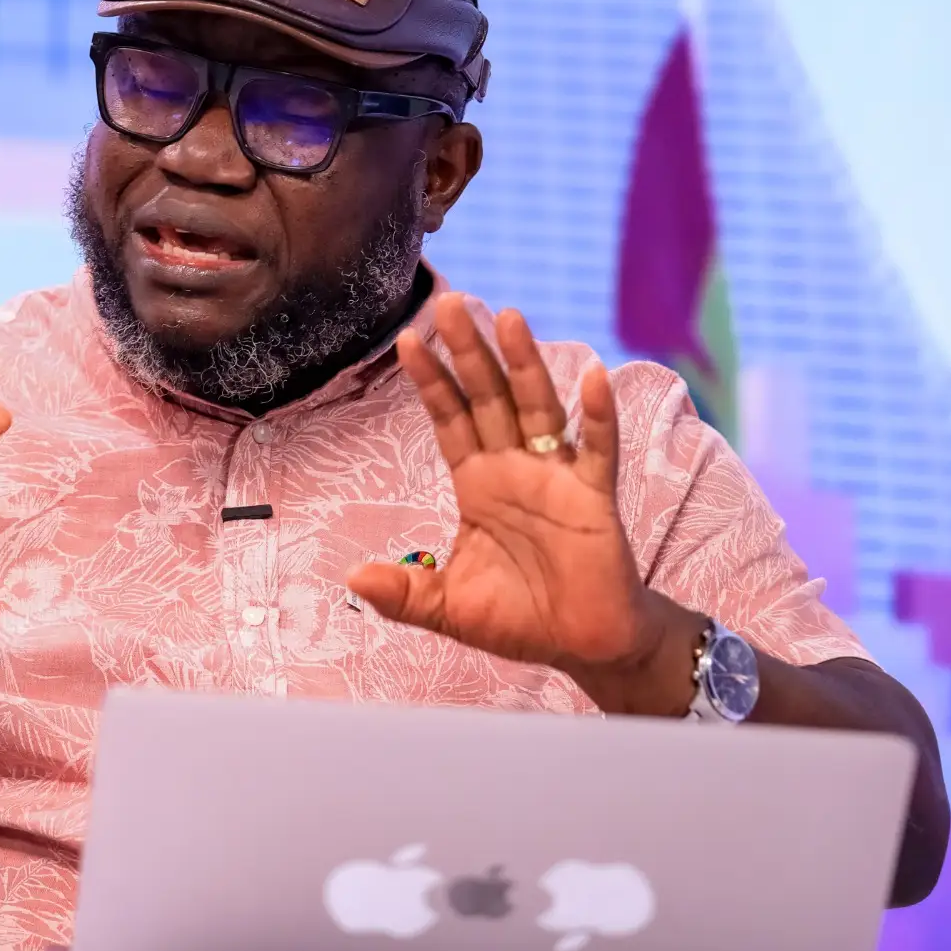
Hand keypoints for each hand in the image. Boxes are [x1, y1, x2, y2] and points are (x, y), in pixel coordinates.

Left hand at [347, 295, 696, 712]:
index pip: (450, 421)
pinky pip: (597, 450)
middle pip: (488, 398)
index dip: (431, 383)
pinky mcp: (595, 497)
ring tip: (507, 318)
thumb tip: (351, 578)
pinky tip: (592, 378)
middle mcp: (515, 468)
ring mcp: (557, 477)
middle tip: (449, 304)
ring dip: (524, 364)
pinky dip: (598, 416)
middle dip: (468, 353)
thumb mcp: (448, 607)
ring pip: (537, 408)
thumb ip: (403, 593)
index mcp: (478, 484)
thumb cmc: (518, 619)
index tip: (407, 341)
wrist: (582, 646)